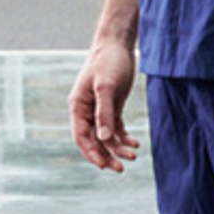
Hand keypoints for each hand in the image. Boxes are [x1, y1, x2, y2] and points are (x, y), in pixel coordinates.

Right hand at [69, 40, 139, 171]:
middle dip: (106, 155)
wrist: (117, 45)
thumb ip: (104, 113)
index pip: (80, 136)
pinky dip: (123, 138)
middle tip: (121, 168)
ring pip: (105, 137)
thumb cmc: (108, 62)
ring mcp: (99, 110)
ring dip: (117, 148)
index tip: (104, 166)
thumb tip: (103, 139)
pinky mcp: (111, 107)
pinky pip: (115, 129)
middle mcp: (86, 110)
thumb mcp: (106, 87)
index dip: (91, 152)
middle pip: (93, 140)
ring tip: (133, 155)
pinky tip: (135, 143)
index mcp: (78, 106)